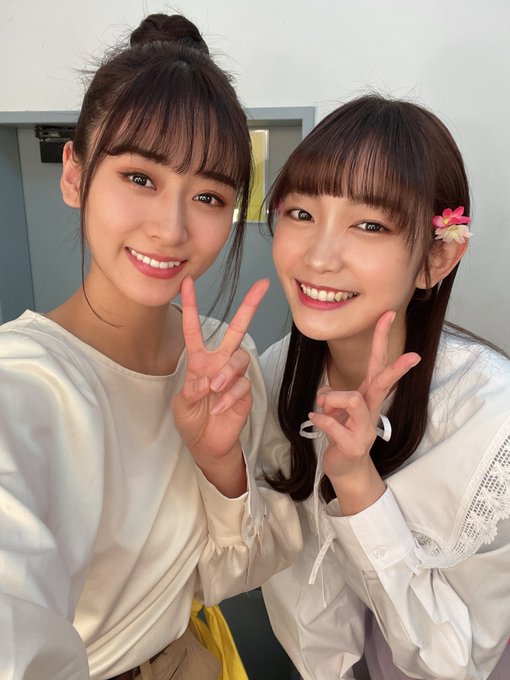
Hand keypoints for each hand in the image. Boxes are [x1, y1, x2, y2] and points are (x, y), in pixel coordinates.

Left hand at [172, 276, 268, 484]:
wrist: (207, 444)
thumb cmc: (192, 419)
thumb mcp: (182, 404)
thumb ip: (192, 389)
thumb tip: (208, 380)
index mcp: (198, 360)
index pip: (194, 328)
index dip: (190, 305)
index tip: (187, 282)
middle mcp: (219, 362)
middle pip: (236, 329)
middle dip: (249, 306)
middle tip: (261, 286)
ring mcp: (234, 376)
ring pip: (239, 358)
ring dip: (226, 372)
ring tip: (214, 389)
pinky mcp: (245, 391)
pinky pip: (242, 385)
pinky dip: (229, 396)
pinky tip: (219, 407)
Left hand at [309, 311, 419, 511]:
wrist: (346, 467)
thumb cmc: (342, 432)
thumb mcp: (338, 409)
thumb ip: (333, 394)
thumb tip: (325, 391)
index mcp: (368, 396)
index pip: (377, 363)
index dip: (380, 339)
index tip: (387, 315)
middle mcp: (371, 409)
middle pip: (384, 382)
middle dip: (397, 368)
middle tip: (414, 356)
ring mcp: (366, 429)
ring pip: (352, 399)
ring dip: (331, 397)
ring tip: (322, 405)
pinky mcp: (354, 444)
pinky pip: (332, 423)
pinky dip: (318, 418)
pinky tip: (314, 420)